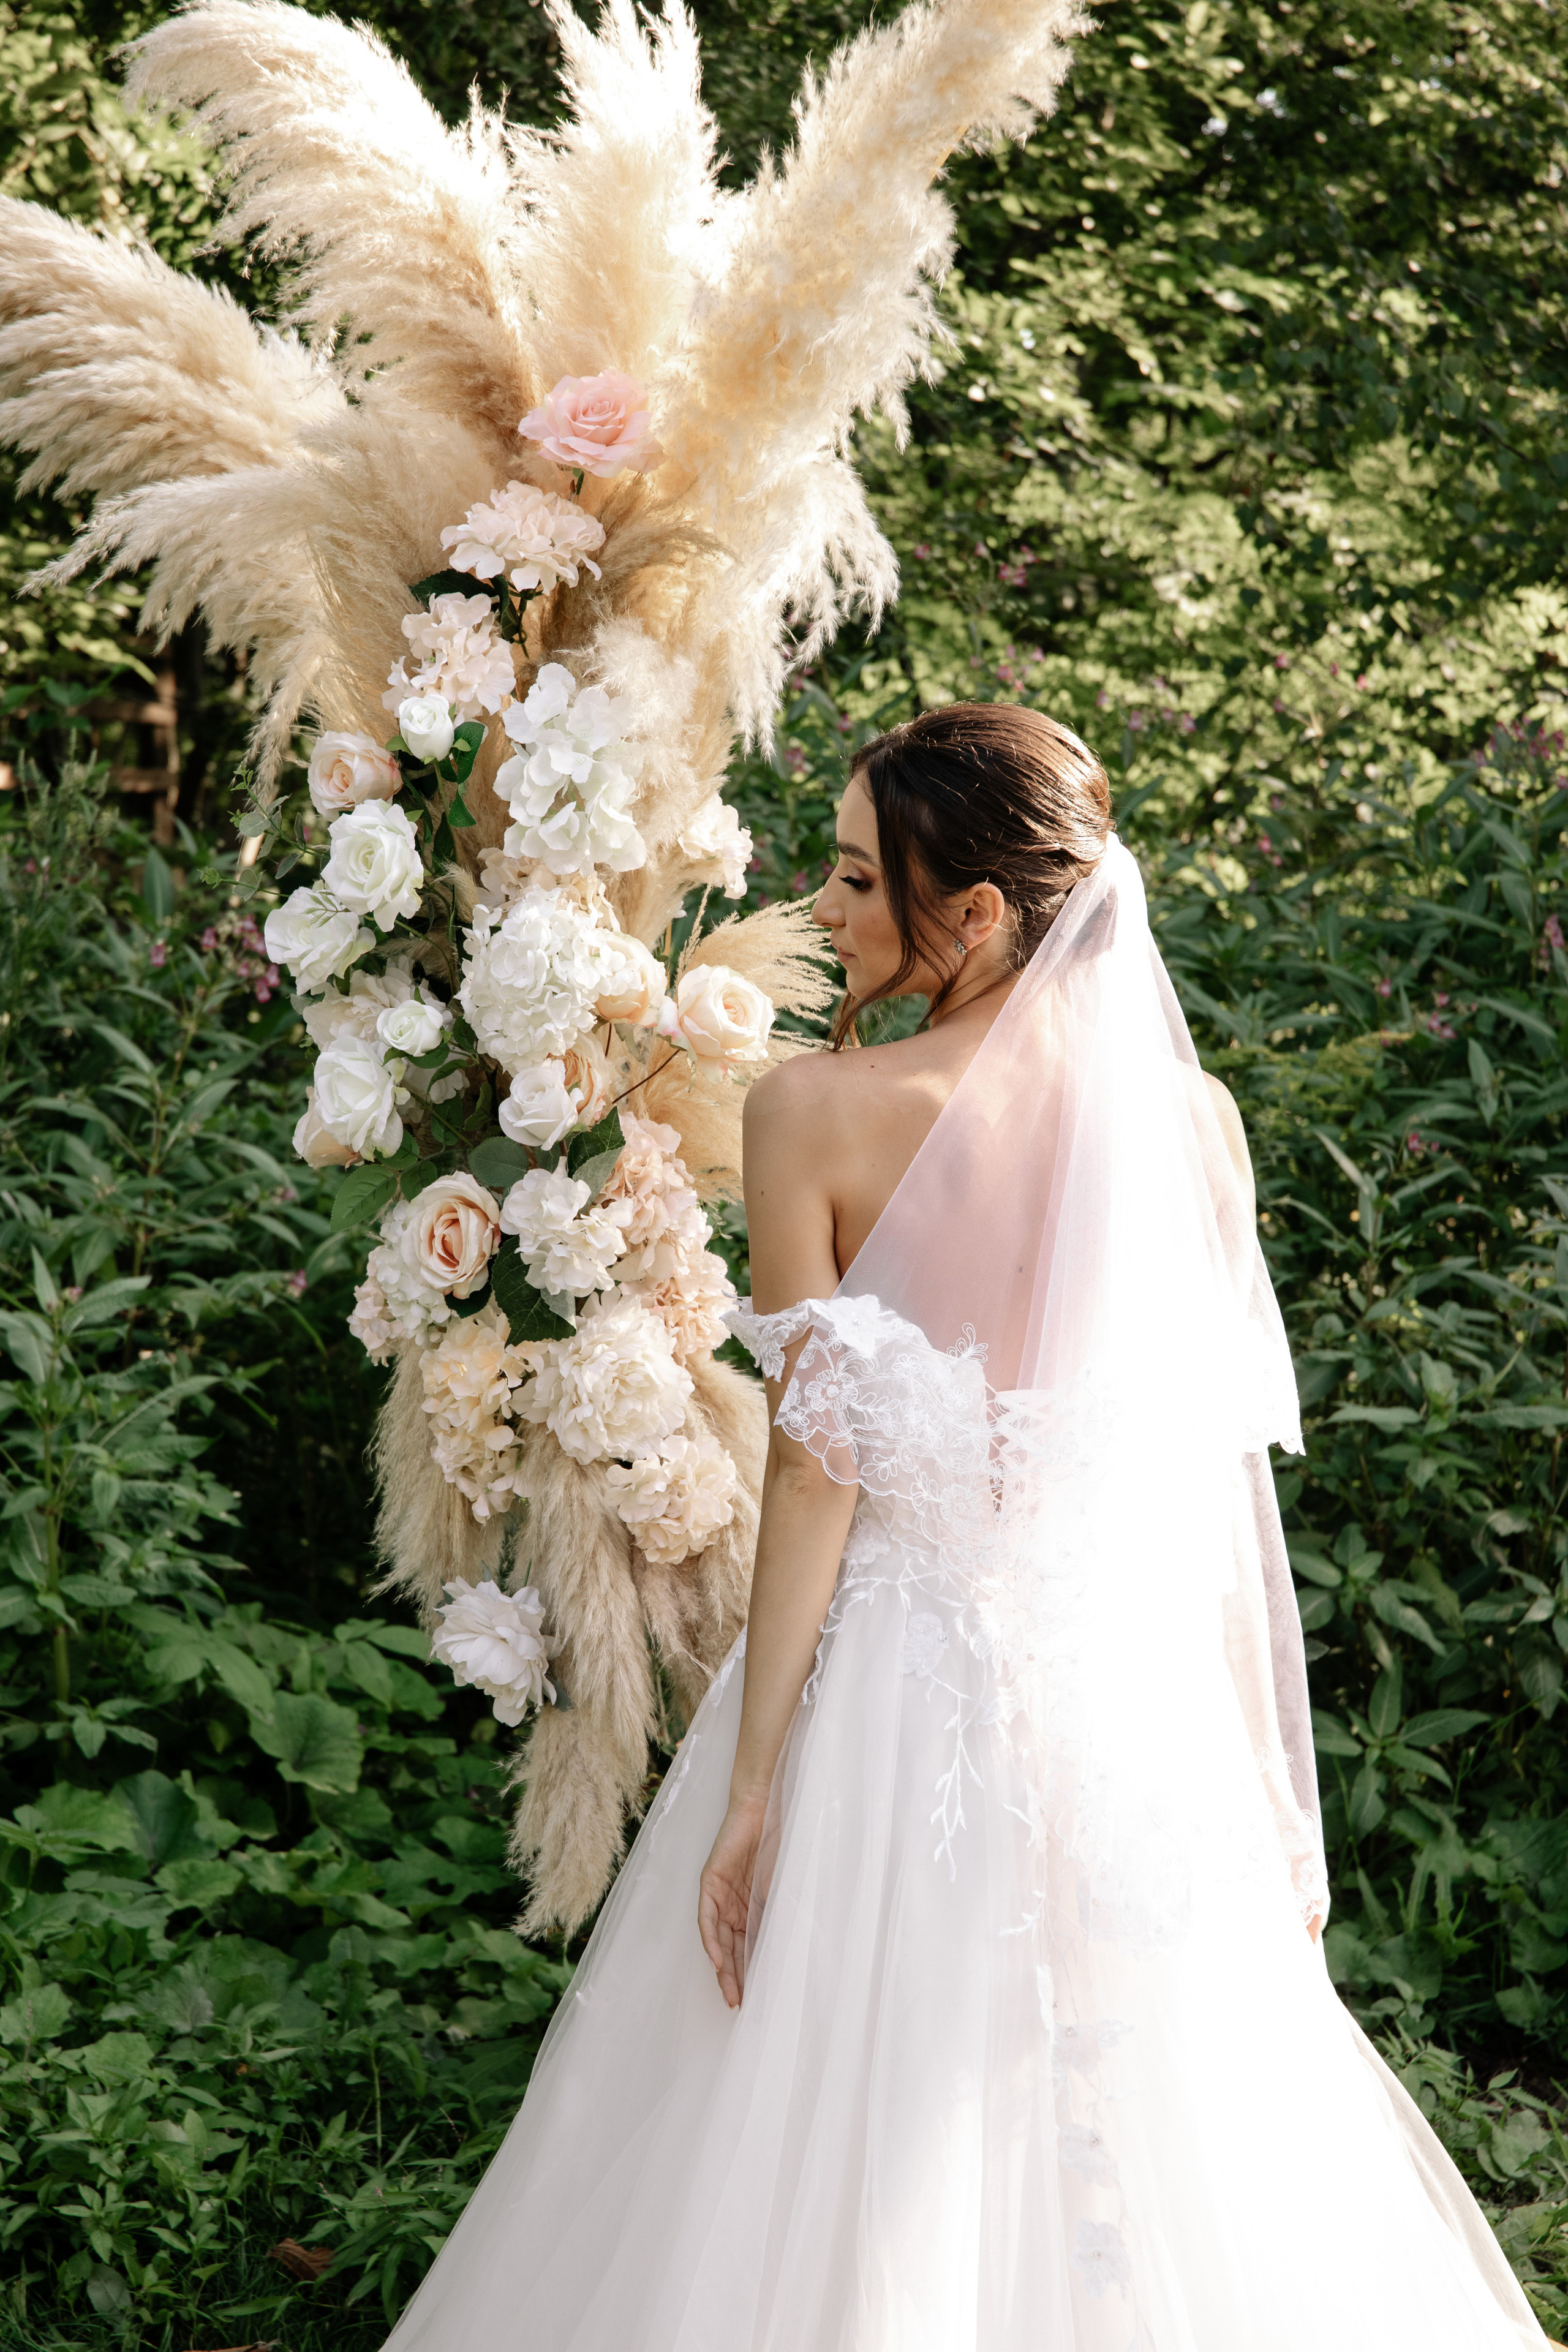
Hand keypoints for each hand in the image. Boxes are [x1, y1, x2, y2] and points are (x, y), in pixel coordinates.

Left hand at [699, 1794, 766, 2009]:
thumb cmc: (777, 1845)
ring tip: (729, 1992)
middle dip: (734, 1977)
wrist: (764, 1809)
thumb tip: (790, 1954)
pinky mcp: (710, 1882)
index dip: (749, 1972)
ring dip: (723, 1967)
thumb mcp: (782, 1890)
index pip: (747, 1947)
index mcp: (750, 1908)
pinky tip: (718, 1961)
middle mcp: (732, 1905)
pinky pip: (707, 1917)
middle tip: (739, 2004)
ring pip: (717, 1938)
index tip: (754, 1998)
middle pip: (730, 1948)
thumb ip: (778, 1918)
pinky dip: (711, 1940)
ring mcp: (719, 1894)